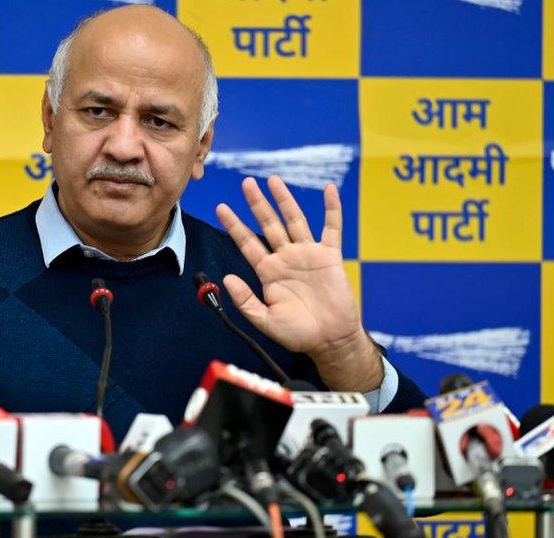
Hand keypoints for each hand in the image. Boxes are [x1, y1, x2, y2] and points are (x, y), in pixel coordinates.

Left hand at [215, 176, 381, 391]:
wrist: (329, 341)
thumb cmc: (298, 334)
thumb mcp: (265, 321)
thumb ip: (246, 301)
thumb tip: (226, 279)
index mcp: (268, 272)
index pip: (247, 243)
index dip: (234, 225)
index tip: (221, 208)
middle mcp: (286, 258)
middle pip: (268, 225)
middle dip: (257, 204)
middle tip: (246, 183)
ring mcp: (308, 254)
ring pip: (295, 220)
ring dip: (284, 199)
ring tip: (273, 180)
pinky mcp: (330, 256)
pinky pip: (332, 228)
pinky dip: (332, 209)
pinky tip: (329, 190)